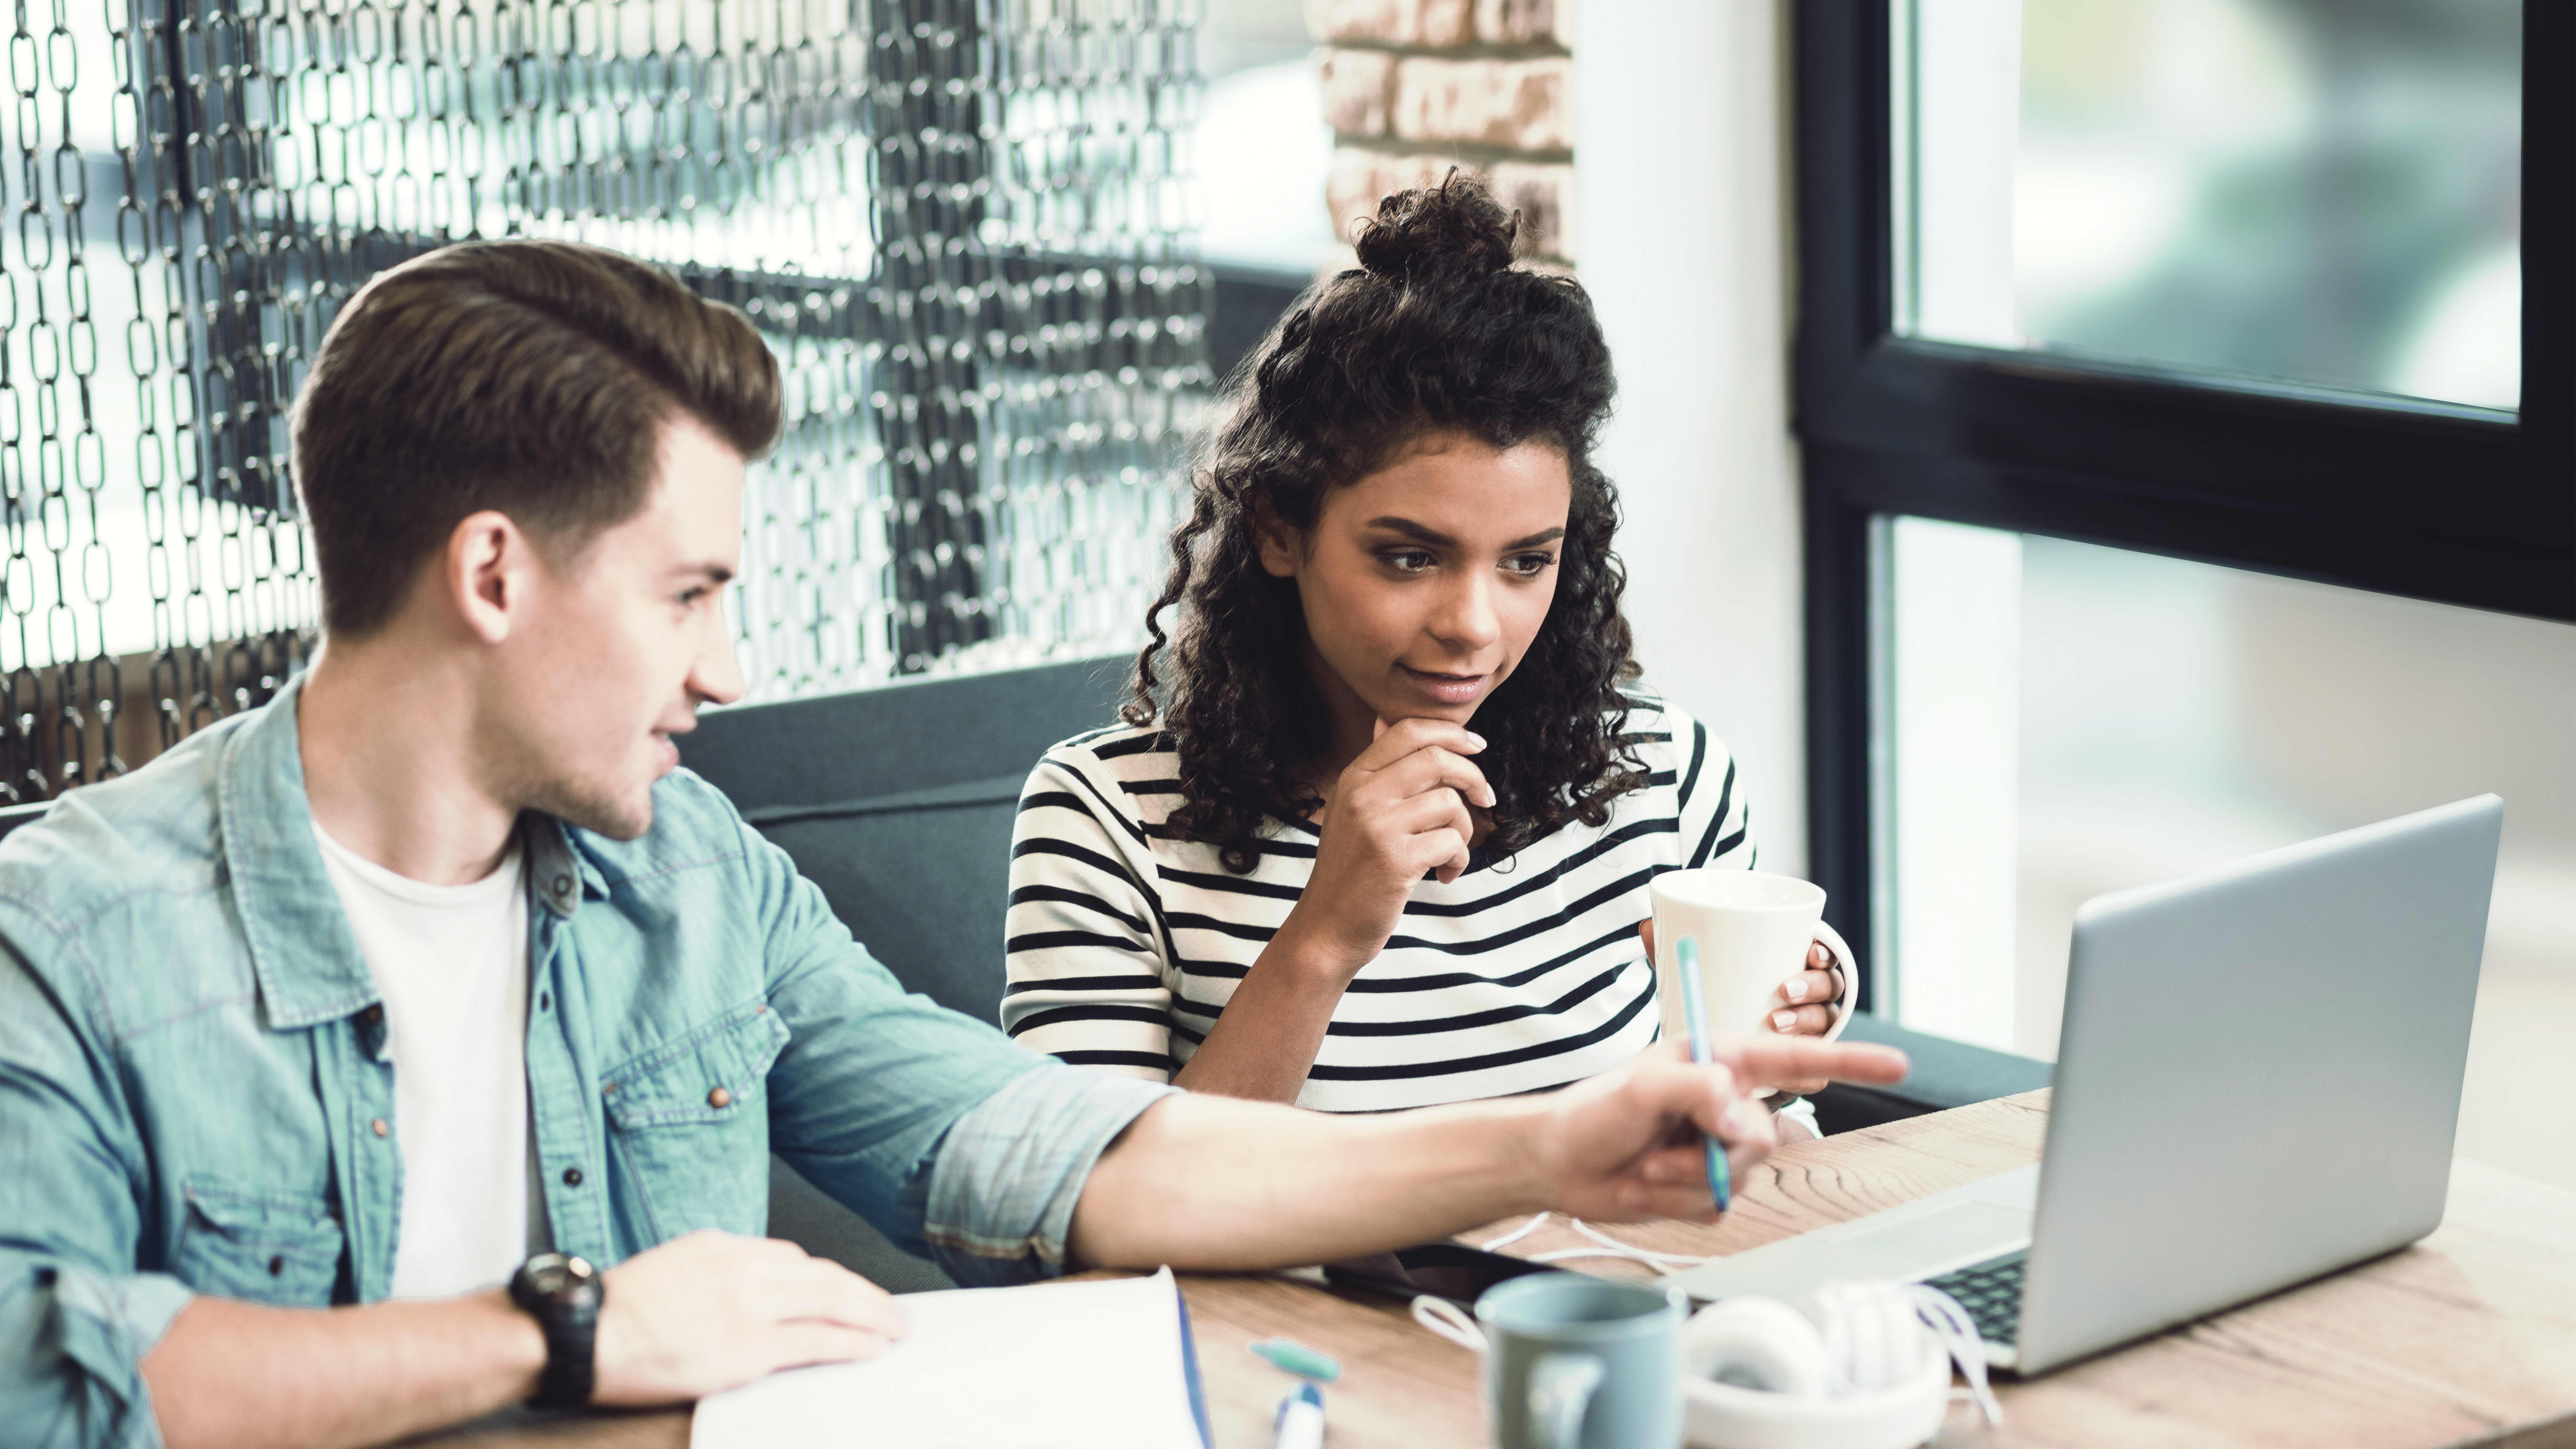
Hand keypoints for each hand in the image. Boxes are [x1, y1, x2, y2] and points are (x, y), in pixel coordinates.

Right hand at [592, 1231, 906, 1405]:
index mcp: (721, 1247)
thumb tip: (736, 1296)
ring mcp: (748, 1307)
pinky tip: (871, 1346)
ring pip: (830, 1301)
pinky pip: (815, 1341)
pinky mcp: (746, 1347)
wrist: (581, 1331)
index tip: (843, 1290)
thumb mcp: (669, 1269)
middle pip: (822, 1275)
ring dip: (871, 1314)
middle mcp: (742, 1269)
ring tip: (896, 1327)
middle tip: (892, 1308)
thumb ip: (711, 1276)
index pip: (790, 1257)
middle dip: (863, 1292)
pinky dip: (851, 1341)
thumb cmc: (611, 1311)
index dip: (825, 1277)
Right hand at [1280, 717, 1492, 973]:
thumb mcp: (1350, 810)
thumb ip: (1377, 770)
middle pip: (1437, 759)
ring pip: (1450, 804)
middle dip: (1473, 777)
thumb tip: (1384, 718)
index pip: (1407, 730)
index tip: (1477, 747)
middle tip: (1485, 800)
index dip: (1451, 732)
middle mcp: (1362, 795)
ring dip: (1464, 831)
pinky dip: (1459, 860)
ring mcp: (1377, 827)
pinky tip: (1443, 875)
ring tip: (1450, 853)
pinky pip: (1452, 842)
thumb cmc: (1350, 870)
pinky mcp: (1395, 860)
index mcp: (1353, 777)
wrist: (1326, 928)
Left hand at [1530, 1037, 1906, 1223]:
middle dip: (1712, 1150)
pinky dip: (1676, 1202)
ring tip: (1647, 1163)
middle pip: (1766, 1136)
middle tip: (1662, 1142)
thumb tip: (1745, 1121)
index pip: (1798, 1060)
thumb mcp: (1642, 1087)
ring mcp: (1718, 1149)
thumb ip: (1699, 1091)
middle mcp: (1726, 1104)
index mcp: (1721, 1064)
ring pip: (1741, 1178)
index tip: (1898, 1064)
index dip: (1851, 1062)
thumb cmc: (1593, 1113)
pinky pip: (1716, 1208)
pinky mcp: (1705, 1188)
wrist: (1558, 1163)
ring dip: (1685, 1178)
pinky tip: (1646, 1185)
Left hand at [1637, 920, 1845, 1094]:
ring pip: (1825, 1024)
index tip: (1810, 951)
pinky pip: (1815, 1074)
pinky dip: (1808, 1071)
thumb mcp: (1682, 982)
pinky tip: (1793, 1068)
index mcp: (1786, 970)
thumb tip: (1646, 925)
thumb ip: (1667, 954)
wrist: (1692, 1074)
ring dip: (1808, 1022)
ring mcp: (1802, 1038)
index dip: (1822, 953)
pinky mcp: (1794, 1075)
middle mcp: (1802, 1001)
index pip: (1818, 956)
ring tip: (1776, 1021)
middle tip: (1783, 990)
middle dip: (1813, 986)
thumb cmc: (1697, 1013)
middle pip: (1828, 988)